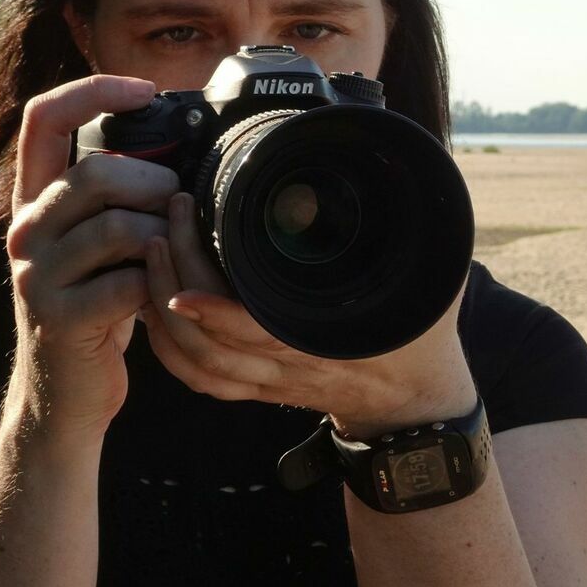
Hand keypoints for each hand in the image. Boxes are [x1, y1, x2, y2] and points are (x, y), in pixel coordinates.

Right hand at [5, 75, 178, 441]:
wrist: (67, 391)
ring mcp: (36, 275)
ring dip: (166, 237)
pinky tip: (166, 295)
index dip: (93, 91)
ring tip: (177, 255)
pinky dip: (163, 285)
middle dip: (157, 185)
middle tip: (180, 209)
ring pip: (118, 226)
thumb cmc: (102, 305)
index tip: (145, 90)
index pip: (44, 119)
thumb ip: (121, 198)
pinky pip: (130, 281)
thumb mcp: (102, 244)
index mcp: (37, 200)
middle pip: (97, 173)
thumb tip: (186, 149)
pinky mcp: (60, 317)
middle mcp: (26, 230)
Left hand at [142, 192, 476, 434]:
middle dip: (174, 285)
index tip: (181, 280)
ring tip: (153, 254)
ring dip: (161, 316)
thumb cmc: (422, 338)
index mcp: (326, 344)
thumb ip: (416, 239)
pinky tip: (153, 306)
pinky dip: (168, 348)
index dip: (215, 313)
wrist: (416, 403)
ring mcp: (269, 382)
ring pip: (196, 364)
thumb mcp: (432, 286)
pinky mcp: (259, 388)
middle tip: (167, 224)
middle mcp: (287, 368)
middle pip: (210, 344)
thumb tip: (401, 183)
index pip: (257, 335)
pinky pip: (200, 378)